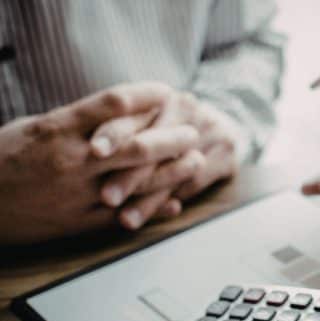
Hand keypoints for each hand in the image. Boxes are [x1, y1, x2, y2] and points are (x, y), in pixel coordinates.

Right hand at [0, 82, 197, 243]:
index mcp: (58, 128)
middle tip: (193, 131)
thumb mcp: (37, 127)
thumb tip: (122, 111)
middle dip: (173, 137)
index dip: (147, 95)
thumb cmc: (4, 158)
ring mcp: (77, 192)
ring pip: (138, 181)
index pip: (113, 102)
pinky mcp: (78, 221)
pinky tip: (175, 203)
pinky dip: (154, 209)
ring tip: (196, 162)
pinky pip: (126, 215)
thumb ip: (78, 121)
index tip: (167, 91)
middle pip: (137, 144)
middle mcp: (71, 159)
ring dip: (173, 171)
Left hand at [91, 91, 239, 227]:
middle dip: (130, 174)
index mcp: (161, 96)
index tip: (95, 152)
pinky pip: (193, 184)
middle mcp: (187, 109)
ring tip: (125, 218)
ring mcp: (210, 132)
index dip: (115, 132)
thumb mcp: (147, 118)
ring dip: (148, 198)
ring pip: (174, 170)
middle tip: (106, 197)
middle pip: (156, 144)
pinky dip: (168, 203)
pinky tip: (150, 217)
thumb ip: (121, 129)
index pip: (137, 113)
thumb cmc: (170, 126)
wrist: (225, 123)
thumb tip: (88, 150)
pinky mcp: (226, 157)